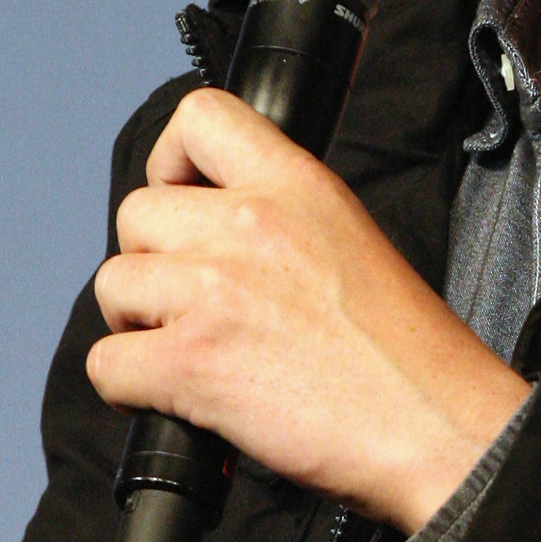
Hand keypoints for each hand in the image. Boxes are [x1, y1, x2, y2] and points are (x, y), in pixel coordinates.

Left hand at [89, 88, 529, 532]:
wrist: (435, 425)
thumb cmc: (407, 354)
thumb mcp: (352, 238)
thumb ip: (283, 217)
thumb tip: (214, 231)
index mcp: (299, 183)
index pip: (200, 116)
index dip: (172, 161)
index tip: (186, 200)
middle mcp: (249, 223)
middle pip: (136, 213)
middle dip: (153, 261)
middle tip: (194, 304)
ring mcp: (213, 290)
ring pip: (114, 285)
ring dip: (138, 325)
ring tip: (192, 351)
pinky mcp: (190, 362)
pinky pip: (105, 363)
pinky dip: (130, 389)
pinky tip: (182, 396)